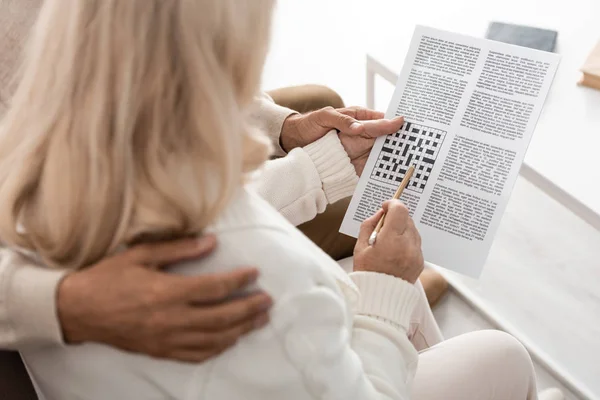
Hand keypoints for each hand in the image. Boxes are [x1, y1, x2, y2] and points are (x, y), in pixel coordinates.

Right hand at [57, 236, 271, 362]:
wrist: (76, 310)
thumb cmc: (108, 278)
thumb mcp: (142, 255)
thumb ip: (180, 249)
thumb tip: (212, 242)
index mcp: (167, 292)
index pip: (215, 288)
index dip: (239, 281)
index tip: (255, 273)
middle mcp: (171, 319)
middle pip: (222, 317)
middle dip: (250, 309)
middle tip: (268, 300)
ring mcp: (166, 339)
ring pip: (214, 340)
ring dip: (241, 330)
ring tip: (259, 320)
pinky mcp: (160, 351)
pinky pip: (196, 355)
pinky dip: (218, 348)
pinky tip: (230, 340)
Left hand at [281, 106, 404, 175]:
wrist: (294, 142)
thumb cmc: (310, 124)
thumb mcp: (324, 117)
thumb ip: (343, 120)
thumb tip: (360, 128)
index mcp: (359, 118)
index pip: (380, 120)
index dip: (394, 123)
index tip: (406, 126)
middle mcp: (363, 134)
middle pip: (386, 139)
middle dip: (400, 143)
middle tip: (416, 147)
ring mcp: (360, 150)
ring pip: (381, 154)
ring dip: (393, 159)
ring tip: (409, 164)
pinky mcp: (355, 164)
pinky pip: (370, 168)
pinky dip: (379, 172)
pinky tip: (390, 176)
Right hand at [353, 200, 423, 283]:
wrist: (379, 299)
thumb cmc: (367, 273)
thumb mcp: (360, 247)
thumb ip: (369, 225)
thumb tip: (380, 213)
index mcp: (391, 241)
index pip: (399, 211)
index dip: (392, 204)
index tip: (385, 207)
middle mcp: (407, 247)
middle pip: (407, 219)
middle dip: (396, 217)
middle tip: (384, 226)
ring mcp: (416, 255)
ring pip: (413, 230)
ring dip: (403, 229)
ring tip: (389, 240)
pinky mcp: (420, 262)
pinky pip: (416, 243)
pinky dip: (407, 241)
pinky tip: (396, 250)